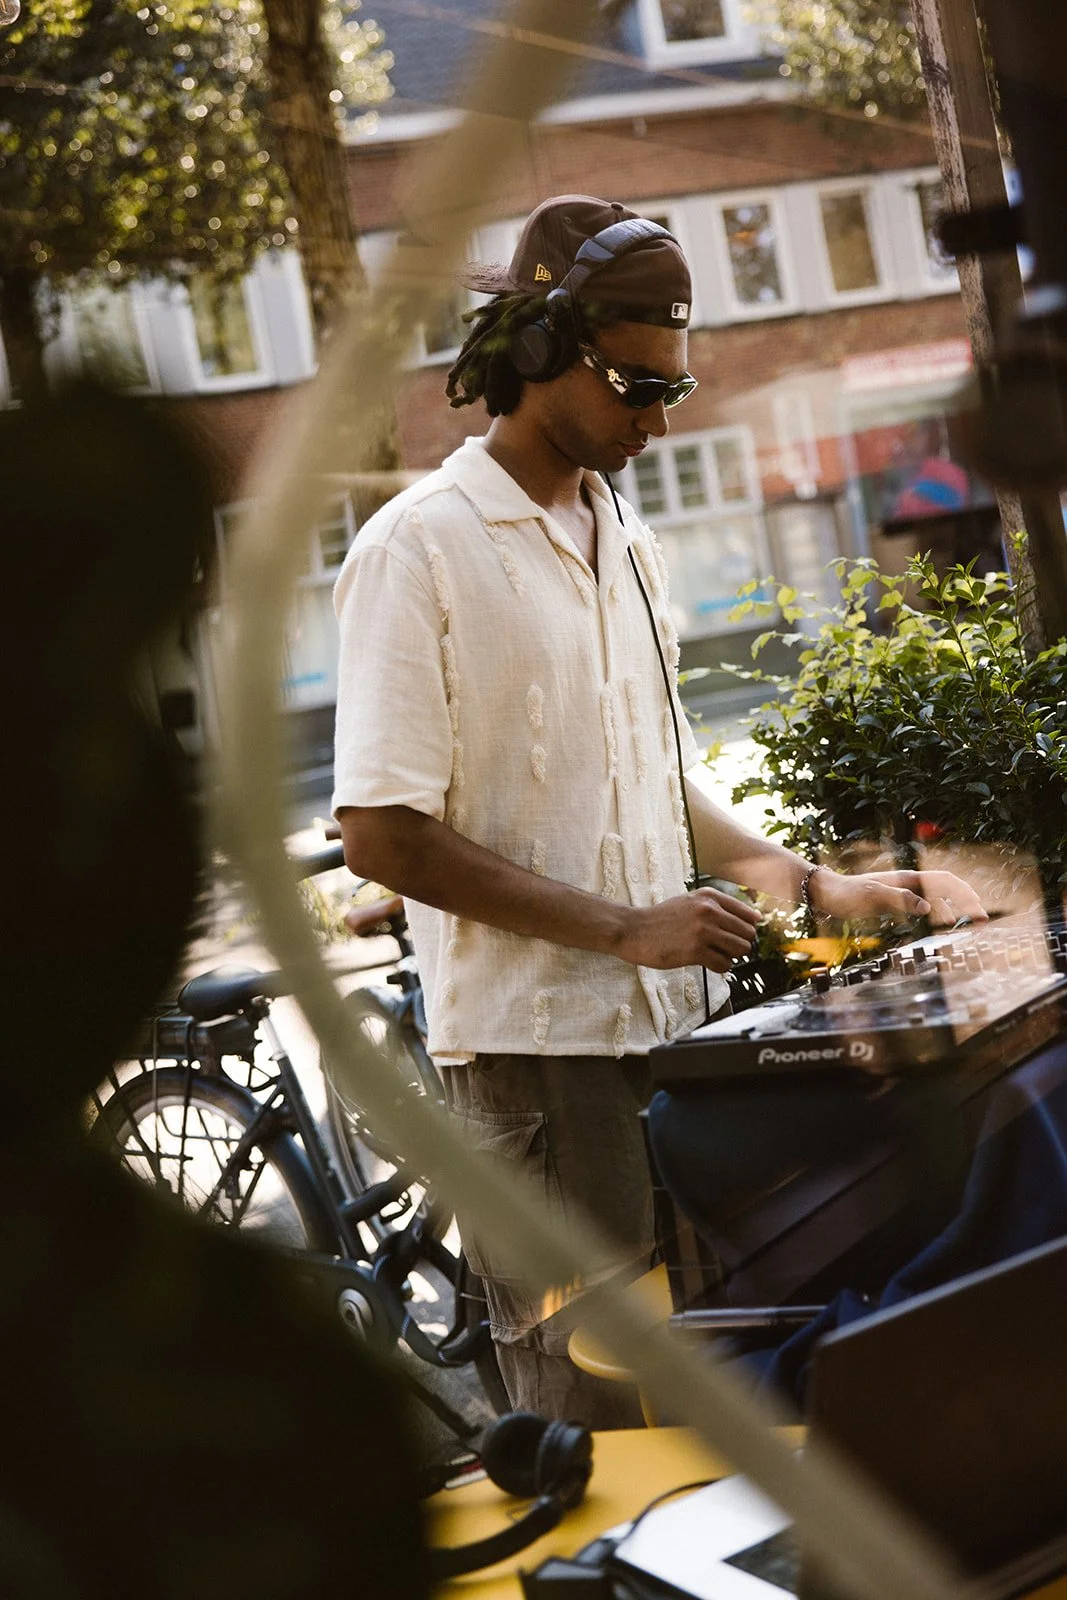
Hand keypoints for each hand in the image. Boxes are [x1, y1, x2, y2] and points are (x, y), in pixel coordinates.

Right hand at [618, 888, 761, 971]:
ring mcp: (702, 931)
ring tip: (716, 954)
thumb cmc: (662, 918)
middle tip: (725, 948)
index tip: (737, 936)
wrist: (634, 930)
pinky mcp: (695, 951)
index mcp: (709, 897)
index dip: (747, 929)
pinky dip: (720, 967)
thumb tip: (756, 919)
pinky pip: (724, 965)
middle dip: (740, 944)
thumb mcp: (690, 901)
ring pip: (740, 950)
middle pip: (748, 934)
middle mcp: (709, 911)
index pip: (748, 915)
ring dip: (731, 956)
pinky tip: (707, 962)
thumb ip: (719, 906)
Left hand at [809, 867, 987, 928]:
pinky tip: (942, 922)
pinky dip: (939, 911)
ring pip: (937, 896)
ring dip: (955, 907)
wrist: (827, 893)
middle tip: (982, 920)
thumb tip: (927, 907)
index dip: (964, 894)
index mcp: (908, 879)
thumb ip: (900, 900)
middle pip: (946, 887)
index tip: (978, 911)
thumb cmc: (847, 895)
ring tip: (969, 922)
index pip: (945, 881)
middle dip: (966, 900)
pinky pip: (925, 903)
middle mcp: (909, 882)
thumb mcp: (873, 898)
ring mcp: (903, 890)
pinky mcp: (896, 899)